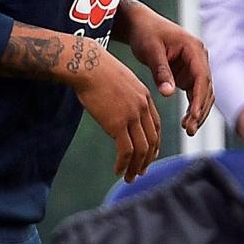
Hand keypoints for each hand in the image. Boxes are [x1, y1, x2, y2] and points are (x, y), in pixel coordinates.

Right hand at [76, 49, 161, 181]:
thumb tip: (120, 110)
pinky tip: (118, 171)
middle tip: (142, 172)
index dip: (155, 143)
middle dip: (148, 159)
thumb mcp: (121, 81)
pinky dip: (124, 164)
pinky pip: (126, 151)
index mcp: (145, 97)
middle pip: (152, 140)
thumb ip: (126, 97)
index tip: (150, 155)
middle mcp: (142, 108)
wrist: (88, 65)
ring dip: (136, 167)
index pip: (156, 126)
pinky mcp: (117, 124)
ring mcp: (131, 116)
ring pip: (141, 149)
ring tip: (130, 178)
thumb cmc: (97, 70)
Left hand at [115, 1, 213, 137]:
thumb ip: (161, 71)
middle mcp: (199, 57)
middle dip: (200, 110)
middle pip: (206, 88)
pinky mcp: (188, 73)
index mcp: (194, 49)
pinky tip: (186, 122)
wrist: (139, 24)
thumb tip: (169, 94)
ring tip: (188, 130)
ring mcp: (195, 66)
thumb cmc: (145, 33)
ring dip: (198, 112)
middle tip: (189, 129)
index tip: (193, 117)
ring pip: (203, 94)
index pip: (202, 78)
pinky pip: (194, 93)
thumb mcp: (151, 51)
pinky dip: (192, 107)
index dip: (199, 99)